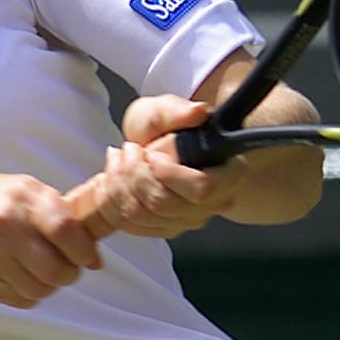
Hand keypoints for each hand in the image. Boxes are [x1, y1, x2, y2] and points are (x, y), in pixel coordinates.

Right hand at [0, 174, 101, 308]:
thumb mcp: (22, 191)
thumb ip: (59, 214)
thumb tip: (94, 255)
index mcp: (23, 195)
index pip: (66, 229)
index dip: (84, 250)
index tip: (88, 258)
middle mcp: (4, 222)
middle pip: (56, 269)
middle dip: (68, 275)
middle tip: (65, 269)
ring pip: (39, 289)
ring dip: (48, 287)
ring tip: (39, 271)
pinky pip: (18, 299)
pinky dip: (27, 294)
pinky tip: (18, 276)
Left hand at [65, 94, 250, 238]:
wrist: (155, 142)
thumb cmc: (167, 127)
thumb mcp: (167, 110)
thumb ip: (179, 111)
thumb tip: (197, 113)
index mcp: (228, 174)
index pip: (202, 189)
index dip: (170, 174)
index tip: (153, 154)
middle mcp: (212, 204)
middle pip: (163, 205)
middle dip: (135, 173)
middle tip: (130, 148)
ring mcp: (186, 220)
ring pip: (140, 215)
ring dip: (118, 182)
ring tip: (120, 158)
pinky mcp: (161, 229)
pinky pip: (125, 223)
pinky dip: (110, 197)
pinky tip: (112, 177)